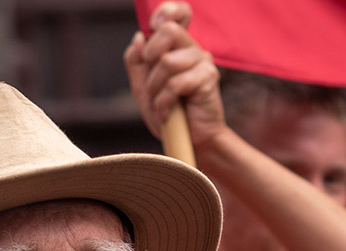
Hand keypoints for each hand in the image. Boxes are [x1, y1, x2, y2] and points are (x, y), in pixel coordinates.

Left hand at [124, 2, 223, 147]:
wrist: (189, 143)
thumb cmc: (169, 114)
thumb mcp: (142, 88)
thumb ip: (137, 62)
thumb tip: (138, 38)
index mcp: (177, 46)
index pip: (179, 12)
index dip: (166, 11)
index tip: (152, 26)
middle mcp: (192, 49)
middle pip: (169, 30)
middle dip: (150, 57)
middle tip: (151, 82)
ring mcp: (203, 62)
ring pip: (167, 61)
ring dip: (155, 89)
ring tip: (159, 105)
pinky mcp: (208, 78)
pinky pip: (176, 83)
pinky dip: (164, 102)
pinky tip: (166, 114)